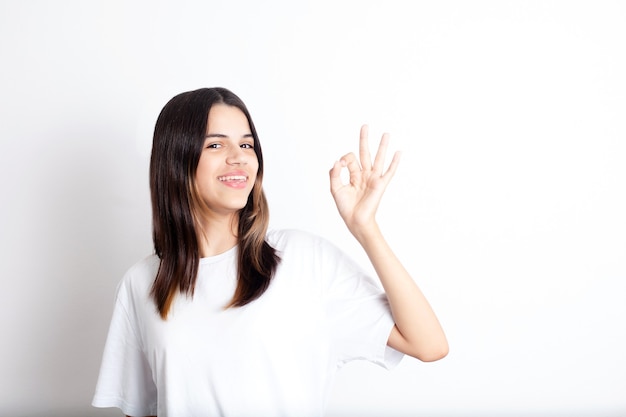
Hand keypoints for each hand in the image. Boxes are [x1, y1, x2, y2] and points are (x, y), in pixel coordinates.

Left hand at [329, 125, 400, 239]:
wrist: (355, 220)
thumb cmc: (346, 207)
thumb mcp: (335, 189)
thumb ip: (334, 174)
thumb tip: (337, 161)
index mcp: (354, 175)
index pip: (349, 159)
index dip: (344, 159)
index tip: (340, 165)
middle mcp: (365, 174)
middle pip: (365, 152)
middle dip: (364, 139)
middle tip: (365, 126)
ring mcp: (373, 178)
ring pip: (379, 158)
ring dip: (382, 146)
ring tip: (386, 133)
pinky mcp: (381, 184)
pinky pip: (389, 171)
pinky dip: (394, 162)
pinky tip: (398, 152)